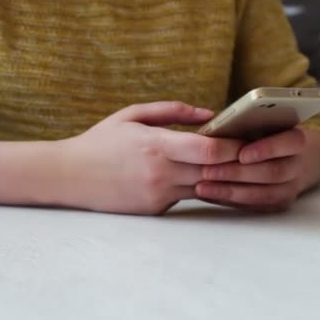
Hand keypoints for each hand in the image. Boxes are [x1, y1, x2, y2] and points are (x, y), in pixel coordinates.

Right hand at [59, 101, 242, 214]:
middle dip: (236, 163)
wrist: (69, 176)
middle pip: (215, 171)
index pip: (210, 150)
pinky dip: (195, 186)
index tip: (246, 138)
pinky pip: (185, 196)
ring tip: (230, 163)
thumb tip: (209, 113)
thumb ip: (172, 110)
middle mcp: (160, 174)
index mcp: (155, 145)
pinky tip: (196, 175)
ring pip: (205, 187)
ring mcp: (158, 195)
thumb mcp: (131, 115)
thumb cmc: (100, 142)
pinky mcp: (155, 209)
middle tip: (250, 152)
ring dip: (220, 176)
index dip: (234, 146)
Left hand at [196, 128, 308, 211]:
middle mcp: (298, 165)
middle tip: (207, 171)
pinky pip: (255, 206)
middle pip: (273, 172)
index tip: (242, 154)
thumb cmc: (265, 135)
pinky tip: (208, 195)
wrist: (288, 156)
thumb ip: (245, 126)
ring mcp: (291, 187)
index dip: (267, 149)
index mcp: (295, 139)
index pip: (291, 143)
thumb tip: (214, 133)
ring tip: (202, 187)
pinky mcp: (278, 204)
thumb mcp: (259, 124)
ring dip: (230, 192)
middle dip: (237, 173)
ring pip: (264, 194)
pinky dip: (229, 201)